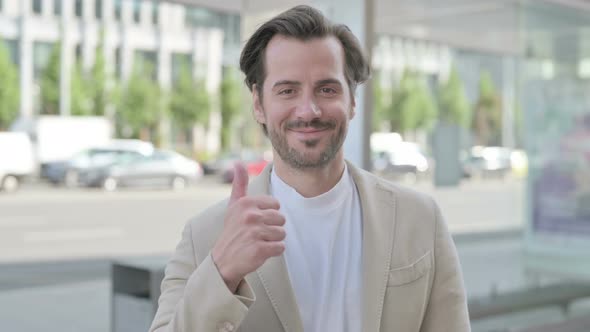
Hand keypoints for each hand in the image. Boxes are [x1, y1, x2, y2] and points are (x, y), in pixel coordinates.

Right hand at [211, 162, 285, 292]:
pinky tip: (260, 252)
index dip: (269, 215)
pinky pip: (280, 247)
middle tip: (256, 235)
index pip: (276, 205)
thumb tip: (238, 162)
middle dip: (272, 228)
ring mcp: (255, 233)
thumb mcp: (233, 205)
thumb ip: (239, 184)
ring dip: (273, 240)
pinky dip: (273, 252)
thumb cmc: (232, 231)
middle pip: (281, 219)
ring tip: (257, 243)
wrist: (222, 261)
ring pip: (282, 234)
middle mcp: (250, 216)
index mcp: (246, 203)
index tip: (255, 222)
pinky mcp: (260, 250)